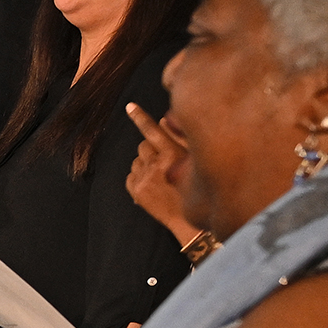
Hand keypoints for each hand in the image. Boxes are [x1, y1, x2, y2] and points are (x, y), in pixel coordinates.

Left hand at [123, 103, 192, 239]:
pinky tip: (154, 184)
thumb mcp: (194, 160)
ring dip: (146, 163)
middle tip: (164, 159)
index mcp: (173, 155)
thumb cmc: (198, 187)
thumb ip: (179, 138)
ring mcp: (144, 180)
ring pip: (136, 160)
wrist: (190, 220)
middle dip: (151, 149)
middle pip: (143, 145)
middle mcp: (156, 166)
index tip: (130, 106)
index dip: (141, 117)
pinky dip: (139, 176)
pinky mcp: (136, 192)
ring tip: (162, 175)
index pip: (153, 130)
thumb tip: (163, 119)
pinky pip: (130, 175)